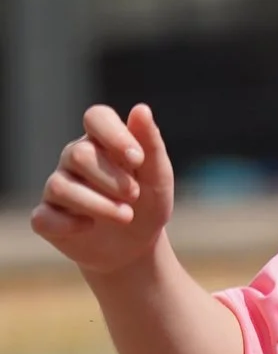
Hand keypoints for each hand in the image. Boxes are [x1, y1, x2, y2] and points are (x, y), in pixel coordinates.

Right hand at [34, 102, 174, 277]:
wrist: (136, 244)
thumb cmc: (147, 202)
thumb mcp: (157, 176)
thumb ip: (150, 144)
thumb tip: (141, 109)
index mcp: (101, 141)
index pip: (96, 117)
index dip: (114, 134)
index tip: (137, 159)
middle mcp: (74, 158)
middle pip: (79, 154)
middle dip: (111, 178)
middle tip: (135, 195)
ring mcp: (58, 186)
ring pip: (61, 186)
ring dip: (98, 204)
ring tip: (126, 216)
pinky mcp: (47, 217)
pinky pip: (44, 217)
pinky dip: (69, 224)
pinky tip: (89, 226)